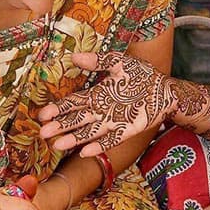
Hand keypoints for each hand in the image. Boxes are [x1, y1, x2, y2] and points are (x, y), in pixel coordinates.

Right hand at [39, 52, 174, 155]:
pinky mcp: (127, 130)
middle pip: (77, 120)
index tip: (43, 114)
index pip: (73, 103)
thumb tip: (74, 57)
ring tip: (57, 144)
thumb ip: (98, 61)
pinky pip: (111, 140)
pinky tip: (85, 152)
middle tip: (43, 132)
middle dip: (60, 126)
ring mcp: (113, 122)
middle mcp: (101, 111)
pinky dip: (99, 146)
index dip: (58, 109)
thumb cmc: (142, 76)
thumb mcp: (119, 63)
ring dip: (74, 138)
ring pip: (89, 132)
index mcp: (97, 95)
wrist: (166, 89)